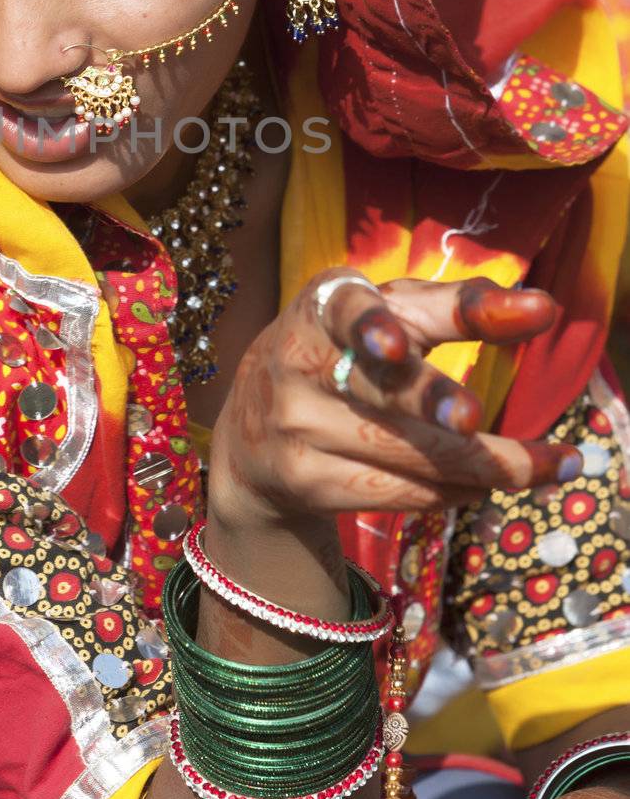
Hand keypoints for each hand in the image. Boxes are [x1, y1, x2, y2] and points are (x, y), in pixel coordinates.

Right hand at [208, 269, 580, 533]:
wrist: (254, 433)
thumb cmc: (348, 354)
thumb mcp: (390, 316)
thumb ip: (459, 307)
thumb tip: (544, 308)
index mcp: (322, 305)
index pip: (356, 310)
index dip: (375, 325)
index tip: (396, 343)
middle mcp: (298, 360)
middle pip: (381, 388)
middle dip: (430, 401)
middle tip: (472, 419)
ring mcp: (295, 425)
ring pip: (405, 452)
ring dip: (483, 466)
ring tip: (539, 467)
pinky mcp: (303, 480)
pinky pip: (393, 492)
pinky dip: (448, 493)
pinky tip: (479, 489)